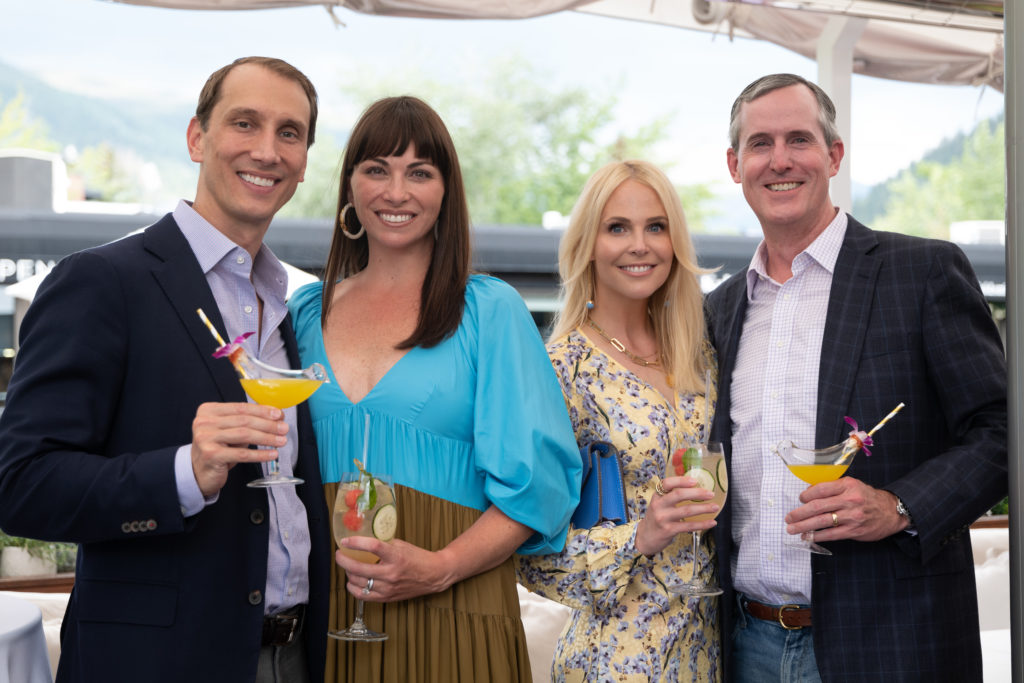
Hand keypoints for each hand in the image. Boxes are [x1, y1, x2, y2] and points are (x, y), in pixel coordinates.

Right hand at [190, 402, 287, 496]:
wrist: (198, 472)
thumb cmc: (217, 448)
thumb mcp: (230, 431)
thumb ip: (247, 422)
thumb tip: (276, 416)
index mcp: (209, 410)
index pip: (241, 407)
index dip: (262, 410)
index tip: (279, 414)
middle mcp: (204, 422)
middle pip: (244, 420)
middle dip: (268, 424)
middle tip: (284, 428)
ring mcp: (206, 438)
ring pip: (244, 435)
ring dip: (267, 438)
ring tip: (281, 440)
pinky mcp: (211, 455)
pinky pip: (242, 454)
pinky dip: (260, 454)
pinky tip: (272, 454)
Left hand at [335, 537, 455, 602]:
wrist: (434, 575)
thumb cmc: (418, 558)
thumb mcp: (401, 545)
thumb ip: (383, 544)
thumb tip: (363, 541)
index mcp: (396, 556)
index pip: (372, 547)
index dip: (355, 543)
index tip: (345, 541)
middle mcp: (391, 573)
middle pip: (358, 568)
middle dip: (343, 560)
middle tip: (339, 554)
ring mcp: (388, 588)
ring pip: (358, 583)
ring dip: (348, 573)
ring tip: (348, 566)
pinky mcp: (387, 598)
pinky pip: (363, 595)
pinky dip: (353, 588)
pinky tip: (353, 581)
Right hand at [635, 475, 717, 556]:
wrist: (646, 537)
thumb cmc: (657, 518)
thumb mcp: (659, 504)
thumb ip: (671, 495)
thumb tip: (693, 485)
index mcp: (657, 496)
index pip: (666, 483)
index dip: (681, 480)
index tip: (695, 480)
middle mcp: (658, 505)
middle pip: (679, 495)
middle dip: (697, 493)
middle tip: (711, 494)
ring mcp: (663, 518)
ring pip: (686, 510)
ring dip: (703, 508)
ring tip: (715, 507)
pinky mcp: (669, 530)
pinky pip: (689, 526)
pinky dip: (702, 524)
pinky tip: (711, 522)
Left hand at [785, 476, 907, 541]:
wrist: (891, 511)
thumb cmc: (867, 497)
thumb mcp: (852, 485)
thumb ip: (833, 488)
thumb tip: (809, 493)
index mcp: (847, 486)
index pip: (820, 489)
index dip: (806, 495)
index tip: (800, 499)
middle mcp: (849, 500)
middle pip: (817, 507)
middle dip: (799, 513)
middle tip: (788, 518)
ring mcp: (852, 516)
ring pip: (822, 521)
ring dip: (804, 526)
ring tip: (792, 529)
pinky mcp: (854, 530)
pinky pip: (831, 534)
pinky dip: (817, 536)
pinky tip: (807, 537)